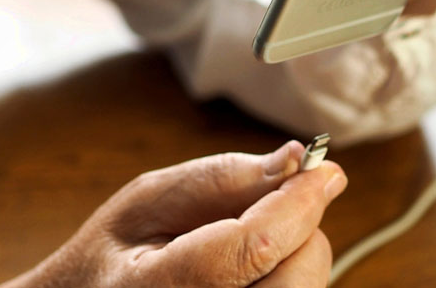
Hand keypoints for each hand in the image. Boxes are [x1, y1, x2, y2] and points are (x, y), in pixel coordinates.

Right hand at [5, 141, 345, 287]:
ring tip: (239, 250)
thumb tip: (294, 160)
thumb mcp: (147, 199)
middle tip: (268, 210)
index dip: (297, 202)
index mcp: (156, 287)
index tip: (325, 171)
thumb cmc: (110, 257)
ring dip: (292, 255)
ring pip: (306, 286)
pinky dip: (286, 277)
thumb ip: (221, 178)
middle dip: (298, 229)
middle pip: (297, 273)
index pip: (253, 248)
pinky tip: (248, 274)